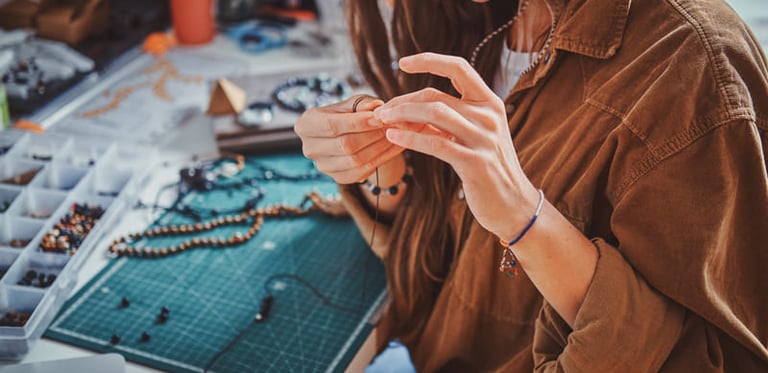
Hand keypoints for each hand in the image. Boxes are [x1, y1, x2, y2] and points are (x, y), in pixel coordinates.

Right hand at [294, 95, 404, 183]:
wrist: (348, 135)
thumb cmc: (348, 114)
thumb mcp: (352, 104)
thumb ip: (362, 104)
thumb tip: (376, 107)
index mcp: (305, 125)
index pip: (332, 125)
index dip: (357, 123)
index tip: (380, 118)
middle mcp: (309, 148)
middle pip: (344, 145)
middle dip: (372, 135)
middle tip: (392, 126)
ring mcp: (322, 166)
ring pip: (355, 160)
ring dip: (379, 148)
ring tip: (395, 135)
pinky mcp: (337, 178)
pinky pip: (361, 172)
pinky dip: (381, 159)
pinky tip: (394, 147)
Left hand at [373, 52, 539, 240]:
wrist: (513, 204)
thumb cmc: (488, 168)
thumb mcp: (474, 135)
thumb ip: (451, 118)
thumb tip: (411, 107)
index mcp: (490, 103)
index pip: (458, 68)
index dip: (429, 60)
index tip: (402, 62)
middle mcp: (489, 116)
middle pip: (436, 96)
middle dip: (402, 101)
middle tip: (382, 111)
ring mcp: (484, 139)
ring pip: (434, 114)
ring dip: (402, 116)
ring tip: (383, 122)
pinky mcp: (475, 163)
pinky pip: (435, 144)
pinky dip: (410, 138)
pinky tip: (393, 137)